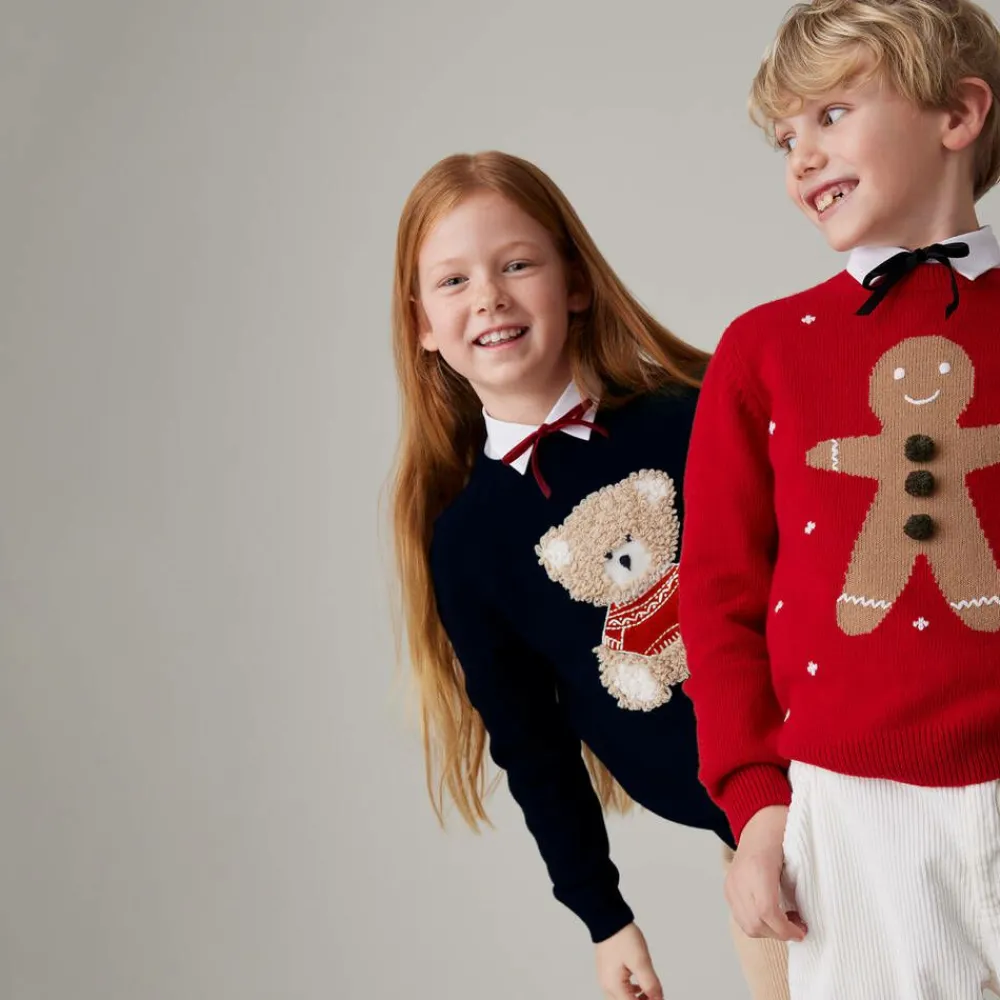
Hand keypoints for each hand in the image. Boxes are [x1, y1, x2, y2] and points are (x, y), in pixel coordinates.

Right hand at [595, 922, 662, 999]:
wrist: (608, 918)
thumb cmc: (621, 936)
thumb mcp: (641, 961)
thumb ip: (650, 984)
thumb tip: (658, 999)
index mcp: (614, 986)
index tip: (659, 998)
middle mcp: (607, 986)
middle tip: (656, 996)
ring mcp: (606, 979)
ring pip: (623, 999)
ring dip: (637, 999)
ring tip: (651, 993)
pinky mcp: (608, 972)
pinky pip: (620, 990)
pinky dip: (632, 992)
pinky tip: (640, 986)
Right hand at [725, 805, 806, 941]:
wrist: (760, 817)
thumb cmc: (782, 831)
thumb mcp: (799, 852)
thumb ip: (804, 881)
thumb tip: (814, 913)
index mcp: (758, 865)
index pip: (766, 911)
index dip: (785, 929)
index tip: (802, 931)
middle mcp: (739, 876)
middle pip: (755, 923)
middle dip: (779, 933)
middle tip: (798, 927)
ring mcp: (731, 882)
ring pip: (746, 924)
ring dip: (768, 930)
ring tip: (786, 920)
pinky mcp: (728, 887)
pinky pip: (741, 917)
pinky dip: (758, 923)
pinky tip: (773, 913)